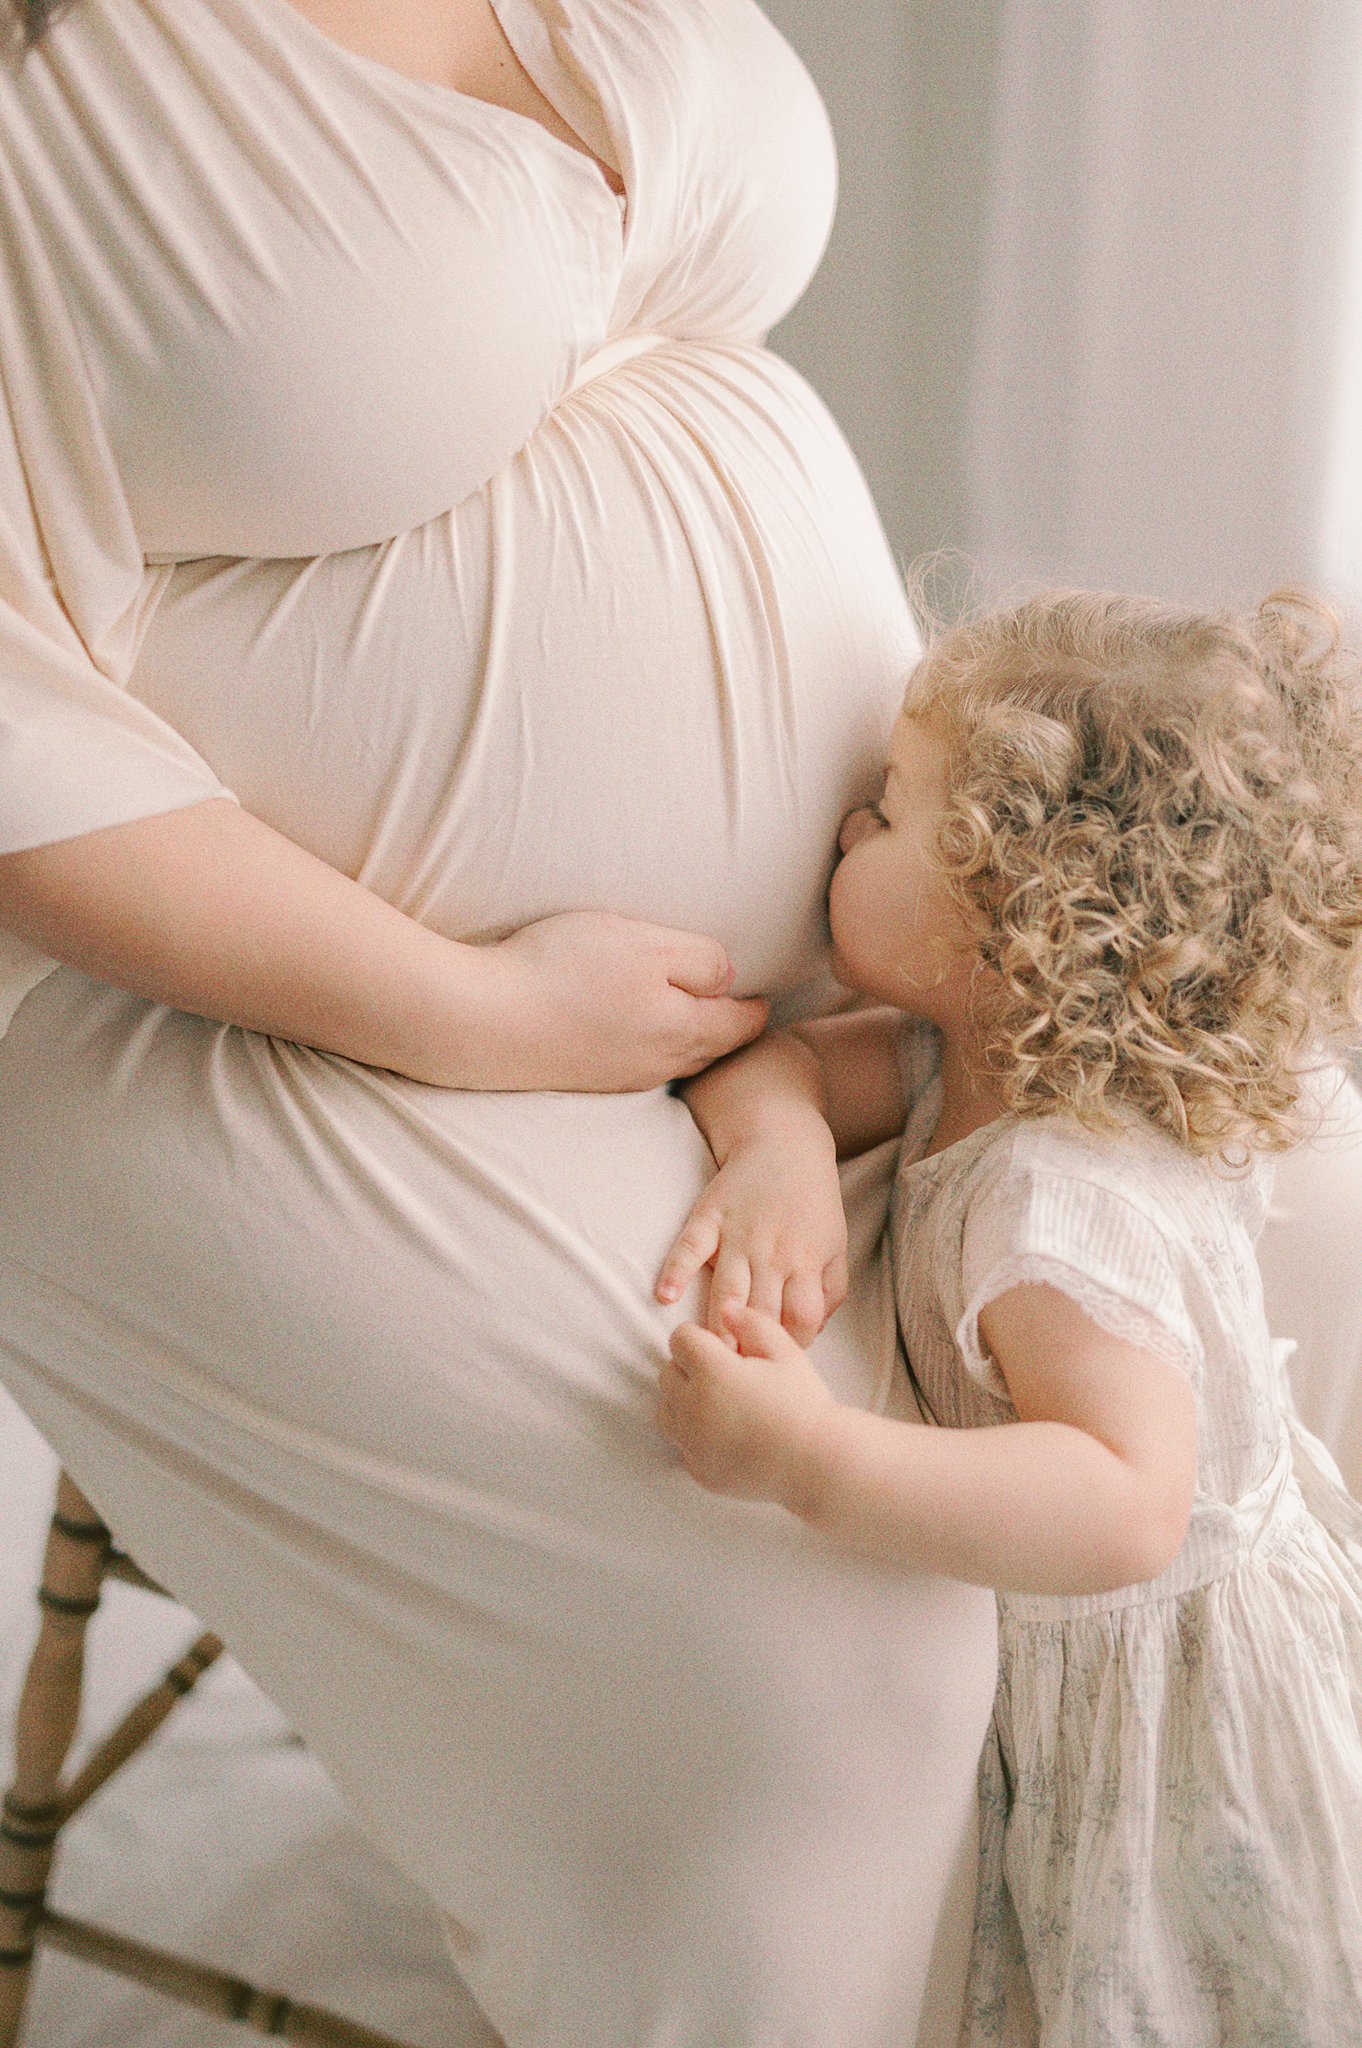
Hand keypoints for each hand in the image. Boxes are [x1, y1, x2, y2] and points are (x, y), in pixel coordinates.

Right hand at [485, 911, 768, 1091]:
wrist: (479, 1021)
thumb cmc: (563, 972)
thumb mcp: (646, 944)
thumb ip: (701, 960)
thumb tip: (730, 980)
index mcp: (686, 1032)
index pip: (745, 1025)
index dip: (756, 1003)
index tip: (758, 988)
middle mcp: (660, 1066)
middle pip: (711, 1048)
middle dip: (725, 1025)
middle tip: (729, 997)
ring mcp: (620, 1079)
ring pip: (673, 1057)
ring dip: (683, 1034)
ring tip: (679, 1004)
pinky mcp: (584, 1079)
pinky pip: (634, 1062)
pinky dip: (644, 1042)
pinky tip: (624, 1020)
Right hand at [655, 1125, 847, 1343]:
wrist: (785, 1142)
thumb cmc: (812, 1201)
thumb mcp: (835, 1244)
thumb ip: (830, 1289)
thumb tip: (811, 1331)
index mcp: (805, 1260)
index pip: (802, 1317)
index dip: (791, 1346)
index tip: (776, 1364)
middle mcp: (772, 1251)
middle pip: (761, 1311)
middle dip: (750, 1348)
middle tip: (736, 1379)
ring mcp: (738, 1233)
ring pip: (727, 1288)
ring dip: (718, 1323)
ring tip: (707, 1354)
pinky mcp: (709, 1216)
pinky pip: (689, 1247)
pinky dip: (675, 1270)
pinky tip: (664, 1296)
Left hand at [656, 1303, 838, 1507]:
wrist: (818, 1463)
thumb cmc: (805, 1404)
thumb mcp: (786, 1352)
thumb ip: (752, 1322)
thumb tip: (725, 1308)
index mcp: (712, 1372)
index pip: (680, 1339)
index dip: (700, 1338)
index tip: (721, 1348)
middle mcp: (693, 1408)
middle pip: (667, 1373)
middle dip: (689, 1368)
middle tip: (724, 1375)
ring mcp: (693, 1444)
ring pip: (666, 1410)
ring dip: (684, 1401)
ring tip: (720, 1404)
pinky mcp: (699, 1471)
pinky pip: (682, 1445)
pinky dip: (694, 1437)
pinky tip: (726, 1434)